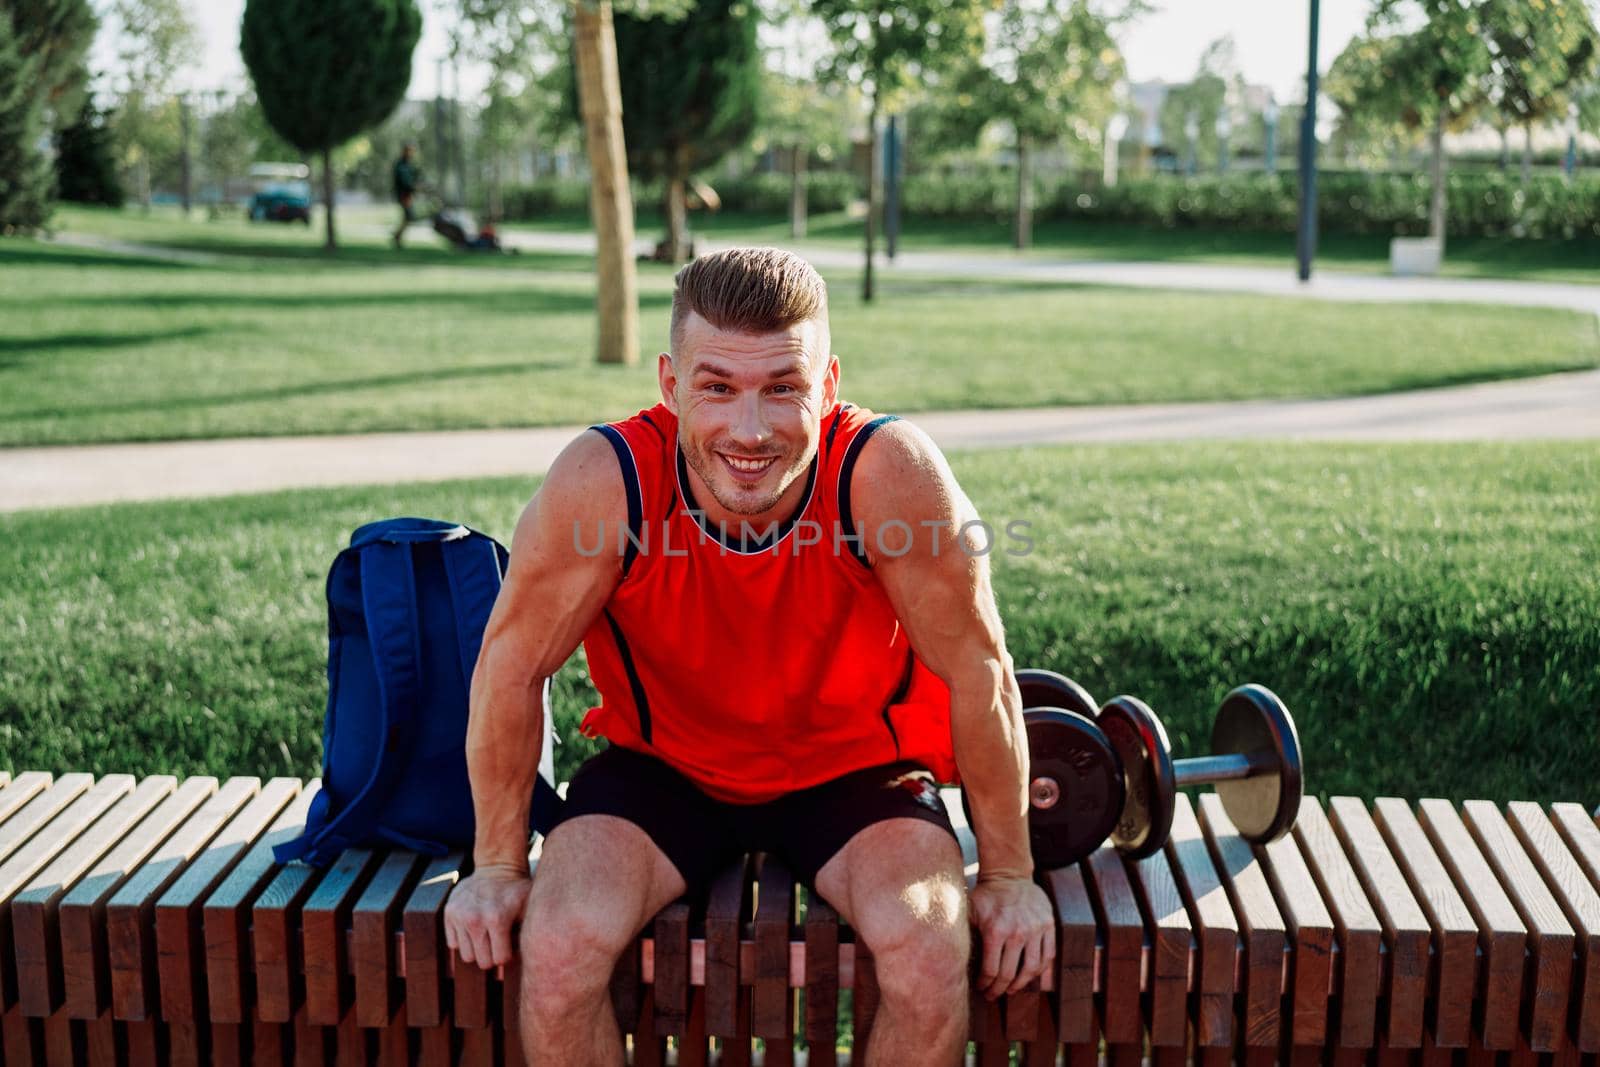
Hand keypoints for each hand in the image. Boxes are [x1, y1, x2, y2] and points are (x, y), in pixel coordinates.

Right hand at [444, 865, 532, 969]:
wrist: (497, 867)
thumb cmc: (517, 892)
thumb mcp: (529, 909)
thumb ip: (528, 933)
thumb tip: (527, 957)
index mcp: (497, 919)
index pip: (500, 959)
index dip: (507, 954)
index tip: (510, 944)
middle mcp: (475, 919)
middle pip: (483, 962)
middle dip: (493, 955)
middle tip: (498, 940)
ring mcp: (459, 916)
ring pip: (467, 956)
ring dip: (477, 949)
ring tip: (487, 934)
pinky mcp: (449, 913)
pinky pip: (453, 944)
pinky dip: (464, 940)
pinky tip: (475, 927)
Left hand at [969, 876, 1054, 998]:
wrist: (1010, 874)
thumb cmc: (987, 895)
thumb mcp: (969, 910)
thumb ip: (964, 932)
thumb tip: (949, 955)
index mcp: (995, 931)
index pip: (991, 970)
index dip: (985, 984)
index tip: (982, 988)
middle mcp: (1017, 933)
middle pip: (1009, 974)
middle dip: (999, 990)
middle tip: (994, 995)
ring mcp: (1035, 930)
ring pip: (1031, 970)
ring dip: (1020, 985)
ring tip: (1012, 990)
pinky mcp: (1049, 926)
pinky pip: (1049, 956)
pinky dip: (1041, 972)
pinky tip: (1031, 978)